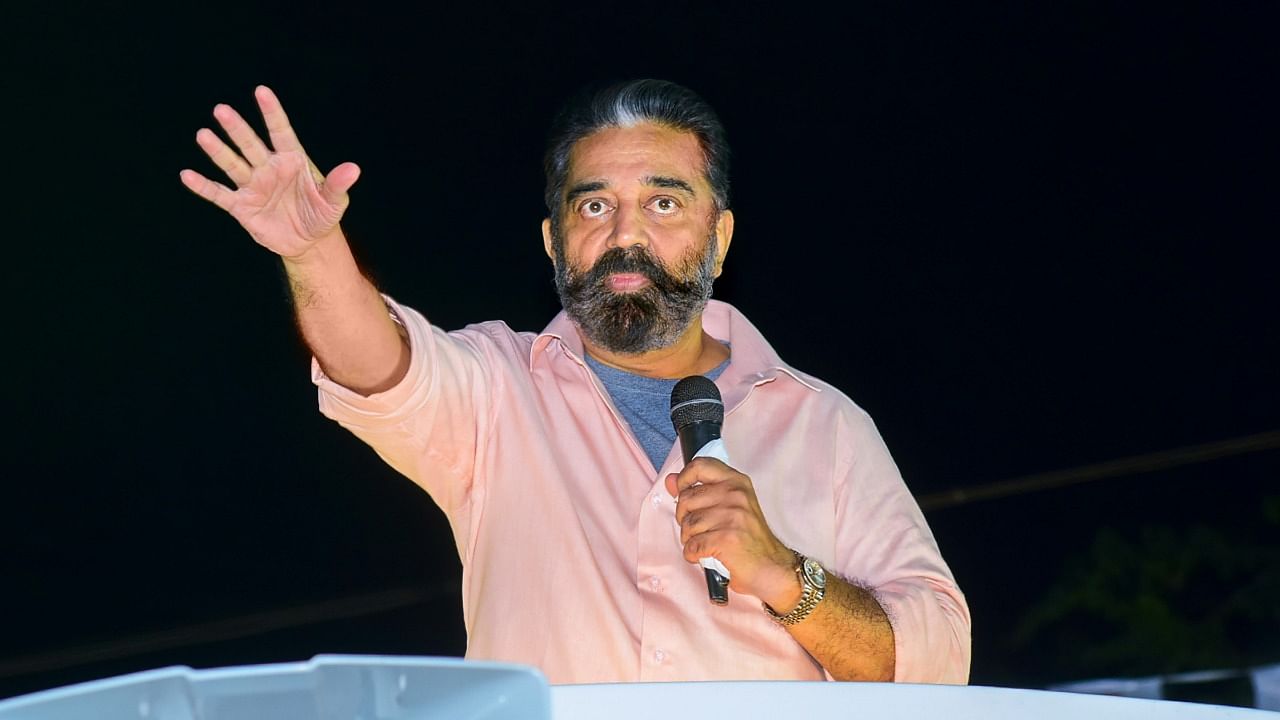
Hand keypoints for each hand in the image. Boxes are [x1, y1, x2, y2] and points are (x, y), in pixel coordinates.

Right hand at [179, 86, 360, 259]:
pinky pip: (219, 194)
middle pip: (250, 144)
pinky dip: (203, 187)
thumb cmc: (322, 214)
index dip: (272, 113)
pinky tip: (187, 176)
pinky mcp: (242, 206)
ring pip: (232, 164)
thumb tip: (354, 169)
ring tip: (203, 135)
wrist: (308, 242)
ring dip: (218, 151)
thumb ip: (339, 185)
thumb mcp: (334, 202)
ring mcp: (253, 186)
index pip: (280, 131)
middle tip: (222, 110)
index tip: (261, 91)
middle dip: (237, 129)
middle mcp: (269, 168)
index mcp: (292, 160)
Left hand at [665, 458, 801, 609]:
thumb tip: (670, 480)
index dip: (684, 479)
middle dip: (684, 518)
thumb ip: (698, 491)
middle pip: (686, 499)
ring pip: (688, 525)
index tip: (683, 492)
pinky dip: (693, 555)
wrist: (772, 568)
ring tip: (706, 544)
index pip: (700, 465)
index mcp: (737, 481)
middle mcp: (735, 494)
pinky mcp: (726, 539)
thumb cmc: (749, 539)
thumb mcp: (728, 507)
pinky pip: (692, 545)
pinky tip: (705, 556)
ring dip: (690, 539)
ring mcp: (732, 516)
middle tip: (699, 530)